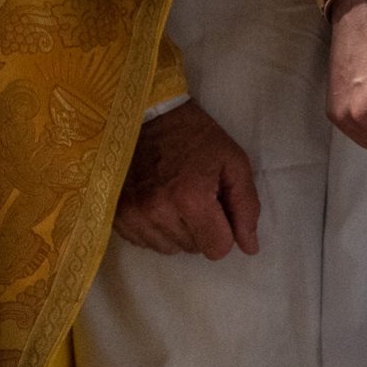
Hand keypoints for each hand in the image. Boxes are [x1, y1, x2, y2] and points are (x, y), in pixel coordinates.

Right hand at [113, 100, 263, 258]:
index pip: (217, 248)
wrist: (149, 117)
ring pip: (169, 249)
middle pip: (194, 249)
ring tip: (176, 199)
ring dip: (178, 231)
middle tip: (197, 196)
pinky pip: (146, 243)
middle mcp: (158, 213)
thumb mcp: (233, 163)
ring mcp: (133, 217)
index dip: (225, 230)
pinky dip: (156, 229)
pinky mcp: (116, 218)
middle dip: (202, 228)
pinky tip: (158, 203)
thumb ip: (246, 207)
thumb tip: (250, 247)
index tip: (219, 208)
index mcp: (191, 199)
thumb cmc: (197, 138)